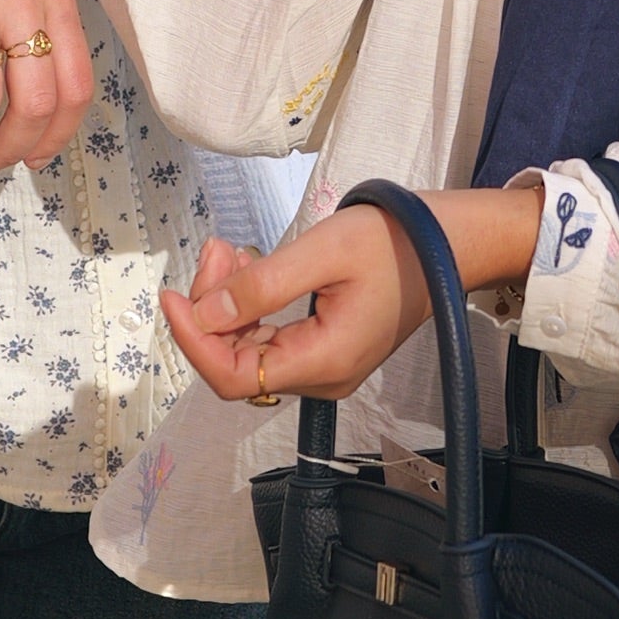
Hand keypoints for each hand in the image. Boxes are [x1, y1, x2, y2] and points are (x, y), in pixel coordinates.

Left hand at [161, 180, 545, 404]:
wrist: (448, 242)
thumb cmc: (392, 241)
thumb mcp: (322, 252)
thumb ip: (262, 286)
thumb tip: (205, 313)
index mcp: (324, 360)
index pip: (234, 377)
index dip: (194, 341)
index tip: (170, 296)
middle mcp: (322, 376)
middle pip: (238, 362)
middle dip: (212, 307)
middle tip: (217, 249)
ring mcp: (324, 366)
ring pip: (251, 349)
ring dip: (228, 302)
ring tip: (228, 250)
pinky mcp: (325, 349)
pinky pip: (270, 338)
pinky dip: (249, 305)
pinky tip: (246, 266)